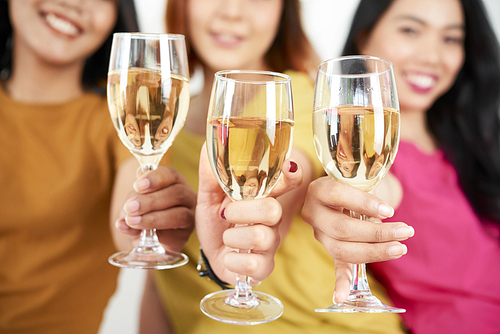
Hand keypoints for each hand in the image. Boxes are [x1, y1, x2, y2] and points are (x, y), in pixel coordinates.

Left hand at [116, 166, 195, 252]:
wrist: (145, 237)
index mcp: (175, 181)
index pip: (171, 174)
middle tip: (130, 207)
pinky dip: (156, 234)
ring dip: (154, 218)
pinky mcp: (186, 235)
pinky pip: (175, 235)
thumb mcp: (134, 204)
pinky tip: (141, 235)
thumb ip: (132, 203)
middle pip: (177, 193)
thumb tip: (126, 214)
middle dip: (151, 200)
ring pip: (180, 214)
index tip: (137, 186)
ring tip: (133, 221)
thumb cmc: (142, 213)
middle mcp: (187, 196)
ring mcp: (190, 216)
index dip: (155, 178)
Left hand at [196, 143, 302, 285]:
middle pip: (273, 209)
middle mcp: (271, 219)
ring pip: (262, 236)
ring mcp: (269, 243)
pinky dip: (235, 260)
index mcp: (262, 197)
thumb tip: (208, 145)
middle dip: (244, 211)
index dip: (291, 175)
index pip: (286, 183)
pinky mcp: (263, 266)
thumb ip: (211, 174)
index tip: (288, 166)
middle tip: (226, 214)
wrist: (211, 252)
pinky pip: (256, 264)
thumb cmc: (216, 221)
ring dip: (234, 236)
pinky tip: (230, 256)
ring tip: (226, 236)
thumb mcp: (208, 196)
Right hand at [301, 176, 413, 302]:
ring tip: (401, 248)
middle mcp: (313, 213)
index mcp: (318, 190)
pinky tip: (340, 297)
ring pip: (342, 249)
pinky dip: (339, 283)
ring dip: (374, 252)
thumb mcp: (356, 178)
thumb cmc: (352, 182)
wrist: (339, 192)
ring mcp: (320, 234)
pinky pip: (336, 267)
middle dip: (376, 233)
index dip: (364, 204)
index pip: (338, 195)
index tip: (390, 211)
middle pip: (342, 228)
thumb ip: (366, 191)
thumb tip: (385, 213)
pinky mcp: (331, 249)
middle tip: (406, 231)